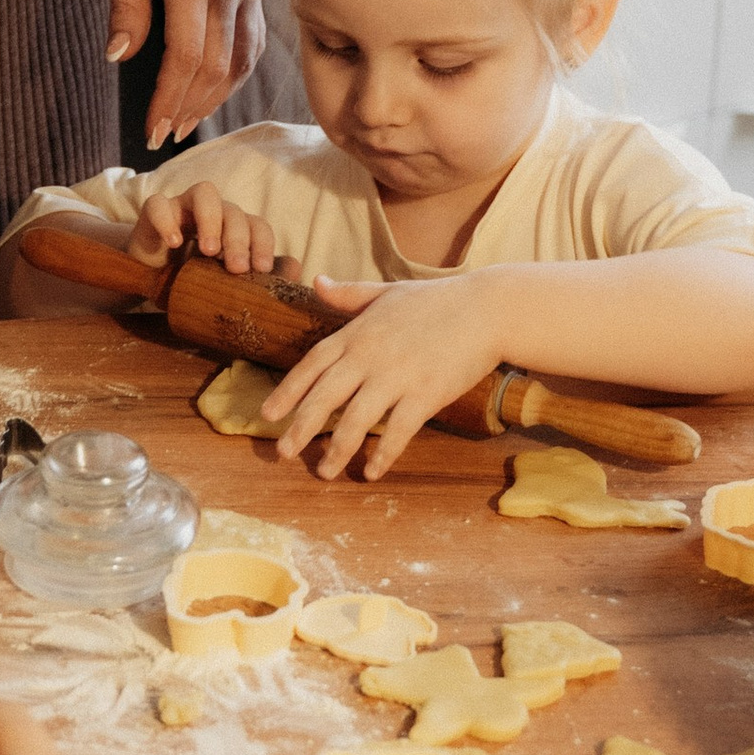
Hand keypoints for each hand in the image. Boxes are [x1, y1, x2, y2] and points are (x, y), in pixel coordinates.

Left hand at [109, 0, 263, 149]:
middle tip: (164, 135)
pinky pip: (253, 39)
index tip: (152, 129)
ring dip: (215, 96)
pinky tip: (216, 87)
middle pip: (216, 66)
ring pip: (241, 58)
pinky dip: (237, 71)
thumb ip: (127, 4)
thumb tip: (120, 57)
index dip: (169, 99)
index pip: (185, 56)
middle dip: (189, 107)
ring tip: (187, 119)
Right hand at [129, 178, 278, 277]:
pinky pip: (159, 203)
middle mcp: (212, 212)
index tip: (260, 269)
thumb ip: (257, 278)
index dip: (263, 243)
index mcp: (233, 228)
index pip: (257, 224)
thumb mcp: (223, 284)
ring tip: (208, 251)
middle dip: (238, 239)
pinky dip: (167, 220)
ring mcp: (183, 207)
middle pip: (233, 210)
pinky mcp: (154, 211)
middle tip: (235, 268)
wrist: (148, 280)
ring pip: (204, 193)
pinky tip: (173, 243)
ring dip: (210, 219)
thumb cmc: (190, 279)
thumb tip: (294, 269)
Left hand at [266, 269, 512, 478]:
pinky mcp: (425, 394)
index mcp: (356, 333)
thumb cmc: (435, 301)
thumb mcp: (386, 292)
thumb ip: (349, 294)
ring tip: (324, 472)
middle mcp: (369, 356)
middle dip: (301, 428)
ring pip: (356, 420)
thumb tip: (316, 282)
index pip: (311, 364)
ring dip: (337, 449)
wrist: (486, 309)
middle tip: (282, 454)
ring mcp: (397, 376)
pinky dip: (383, 453)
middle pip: (325, 397)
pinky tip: (371, 472)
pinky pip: (397, 431)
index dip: (287, 391)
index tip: (267, 414)